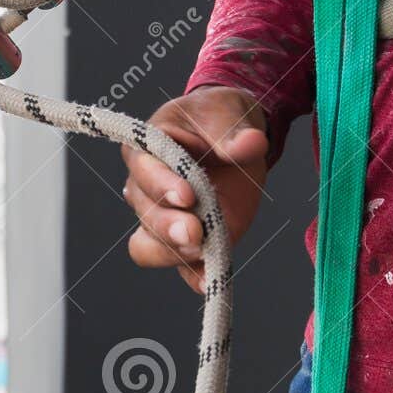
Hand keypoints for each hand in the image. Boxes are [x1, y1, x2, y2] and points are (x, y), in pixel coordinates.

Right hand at [121, 85, 269, 293]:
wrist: (236, 136)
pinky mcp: (188, 241)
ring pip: (149, 246)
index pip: (143, 168)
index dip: (161, 183)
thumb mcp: (229, 112)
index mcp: (148, 146)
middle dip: (168, 226)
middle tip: (195, 231)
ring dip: (173, 252)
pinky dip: (193, 276)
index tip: (188, 194)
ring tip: (201, 251)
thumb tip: (250, 144)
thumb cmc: (220, 117)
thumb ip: (234, 130)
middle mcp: (146, 186)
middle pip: (144, 213)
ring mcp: (164, 217)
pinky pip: (181, 267)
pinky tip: (209, 281)